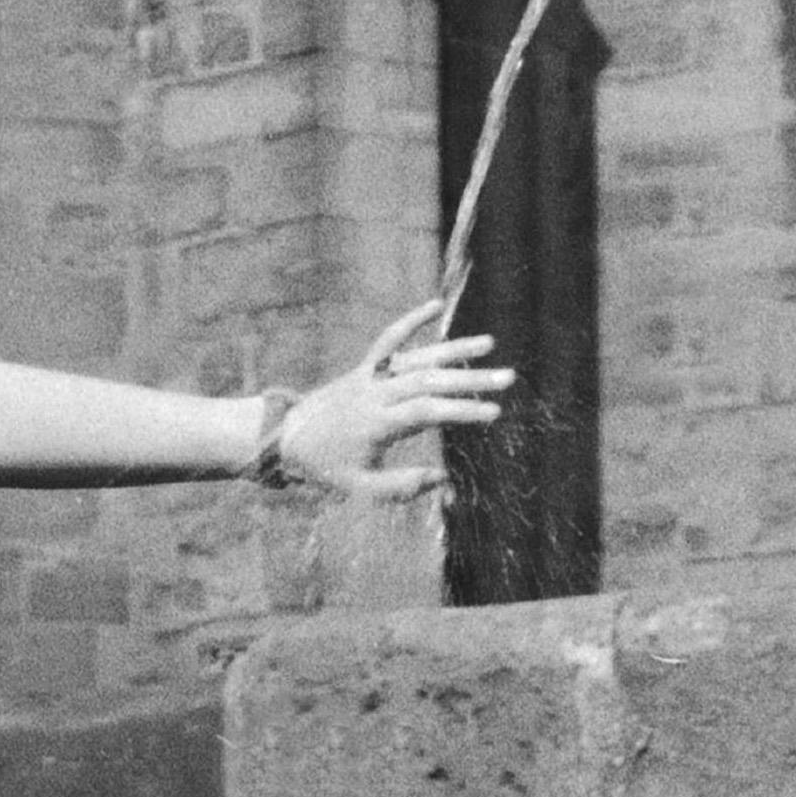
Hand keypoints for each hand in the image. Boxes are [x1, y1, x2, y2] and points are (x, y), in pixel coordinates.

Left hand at [274, 298, 513, 499]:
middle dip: (470, 379)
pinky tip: (436, 306)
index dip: (461, 410)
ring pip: (416, 357)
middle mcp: (375, 394)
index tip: (495, 413)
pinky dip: (411, 321)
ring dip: (453, 349)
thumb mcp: (362, 490)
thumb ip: (403, 486)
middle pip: (429, 380)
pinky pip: (389, 339)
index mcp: (377, 424)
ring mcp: (370, 376)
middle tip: (508, 378)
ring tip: (489, 344)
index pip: (427, 412)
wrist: (286, 440)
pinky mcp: (365, 368)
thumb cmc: (327, 468)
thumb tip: (444, 479)